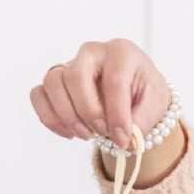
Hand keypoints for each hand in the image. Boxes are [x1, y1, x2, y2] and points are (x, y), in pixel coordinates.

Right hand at [30, 39, 169, 147]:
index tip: (122, 139)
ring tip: (86, 135)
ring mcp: (69, 64)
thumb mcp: (155, 103)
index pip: (114, 80)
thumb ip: (143, 121)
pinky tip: (69, 133)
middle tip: (103, 133)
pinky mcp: (55, 80)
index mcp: (122, 53)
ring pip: (52, 82)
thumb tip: (128, 141)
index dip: (117, 114)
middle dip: (88, 112)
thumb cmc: (143, 91)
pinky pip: (39, 94)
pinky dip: (50, 117)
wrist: (134, 89)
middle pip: (76, 76)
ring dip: (66, 115)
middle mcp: (92, 53)